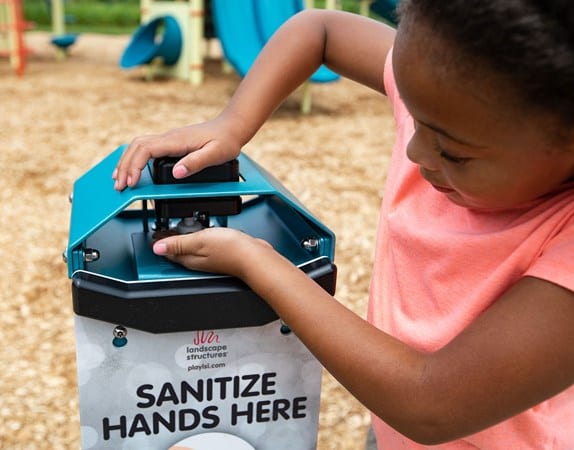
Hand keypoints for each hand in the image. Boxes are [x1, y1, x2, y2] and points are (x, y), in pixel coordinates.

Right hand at [112, 118, 242, 189]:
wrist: (230, 128)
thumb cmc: (225, 141)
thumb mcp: (216, 154)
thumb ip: (196, 163)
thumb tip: (177, 173)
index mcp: (176, 141)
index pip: (145, 150)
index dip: (135, 166)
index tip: (131, 182)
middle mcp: (169, 137)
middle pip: (136, 147)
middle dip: (125, 166)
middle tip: (119, 186)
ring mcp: (168, 139)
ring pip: (138, 146)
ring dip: (127, 162)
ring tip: (119, 179)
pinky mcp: (170, 143)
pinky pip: (146, 148)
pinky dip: (135, 159)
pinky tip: (133, 169)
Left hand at [152, 228, 272, 277]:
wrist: (254, 257)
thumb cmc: (231, 250)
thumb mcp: (199, 241)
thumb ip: (178, 243)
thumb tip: (157, 248)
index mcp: (190, 259)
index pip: (169, 252)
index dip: (161, 242)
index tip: (156, 233)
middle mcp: (199, 261)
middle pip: (179, 251)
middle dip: (172, 240)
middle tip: (166, 229)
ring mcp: (211, 258)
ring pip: (193, 248)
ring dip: (187, 238)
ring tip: (182, 228)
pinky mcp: (222, 253)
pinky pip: (206, 245)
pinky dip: (202, 238)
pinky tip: (204, 232)